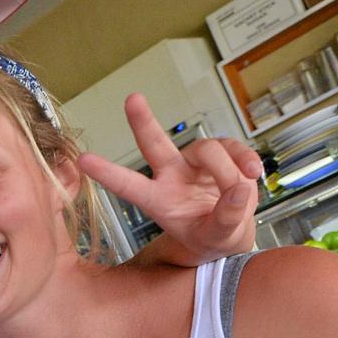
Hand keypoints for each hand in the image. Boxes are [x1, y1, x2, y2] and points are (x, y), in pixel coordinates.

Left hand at [78, 94, 260, 262]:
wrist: (231, 231)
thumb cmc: (212, 237)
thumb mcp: (217, 238)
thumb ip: (227, 218)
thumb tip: (239, 189)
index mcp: (159, 201)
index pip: (129, 186)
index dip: (108, 173)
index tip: (84, 160)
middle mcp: (172, 176)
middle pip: (154, 144)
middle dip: (142, 121)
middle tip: (132, 99)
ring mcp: (194, 163)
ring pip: (207, 150)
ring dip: (227, 168)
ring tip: (242, 187)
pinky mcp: (221, 154)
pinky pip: (233, 148)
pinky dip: (245, 159)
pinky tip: (254, 173)